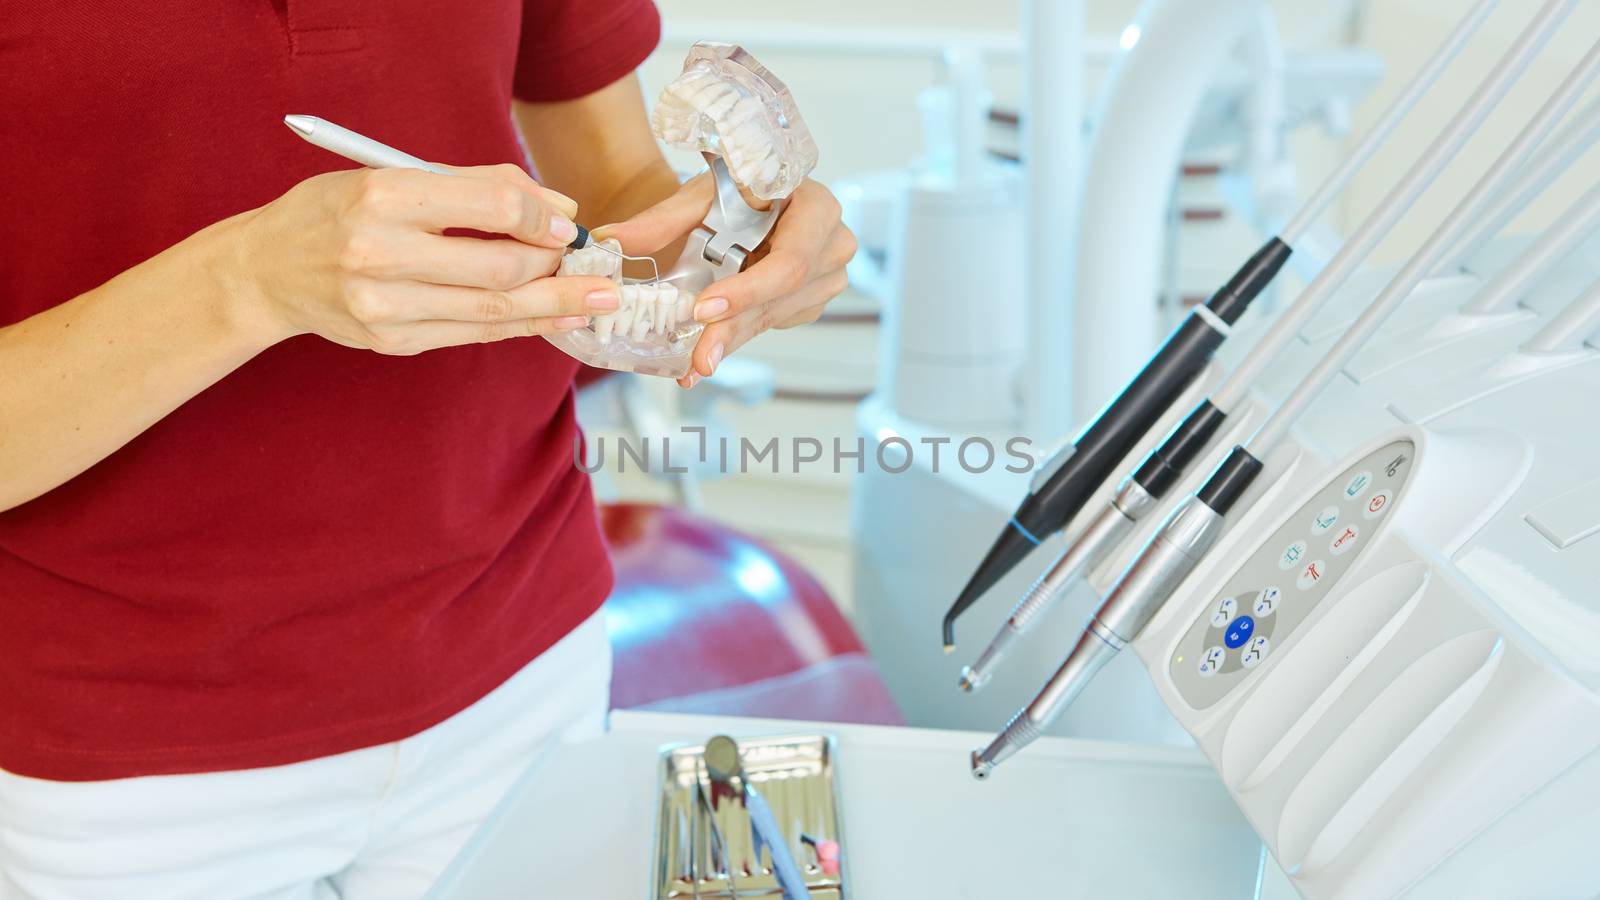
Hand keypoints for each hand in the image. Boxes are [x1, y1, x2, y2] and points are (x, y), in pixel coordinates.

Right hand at [226, 163, 620, 354]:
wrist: (267, 270)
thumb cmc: (336, 211)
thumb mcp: (392, 174)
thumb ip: (475, 185)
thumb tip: (555, 206)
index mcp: (382, 197)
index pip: (488, 208)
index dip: (540, 217)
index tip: (567, 222)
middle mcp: (380, 254)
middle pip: (499, 269)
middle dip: (557, 268)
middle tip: (592, 265)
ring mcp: (385, 307)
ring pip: (494, 311)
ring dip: (555, 306)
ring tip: (599, 301)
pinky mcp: (392, 341)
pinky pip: (473, 333)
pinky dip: (521, 327)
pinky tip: (556, 319)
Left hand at [597, 174, 855, 386]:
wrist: (753, 200)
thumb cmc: (734, 189)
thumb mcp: (701, 196)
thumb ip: (660, 220)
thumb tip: (610, 240)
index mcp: (816, 207)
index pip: (790, 260)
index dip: (749, 289)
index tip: (704, 308)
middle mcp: (833, 245)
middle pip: (783, 297)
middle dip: (734, 328)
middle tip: (698, 360)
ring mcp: (827, 278)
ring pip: (776, 317)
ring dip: (732, 340)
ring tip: (694, 365)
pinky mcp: (810, 301)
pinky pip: (772, 324)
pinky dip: (737, 337)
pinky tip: (707, 354)